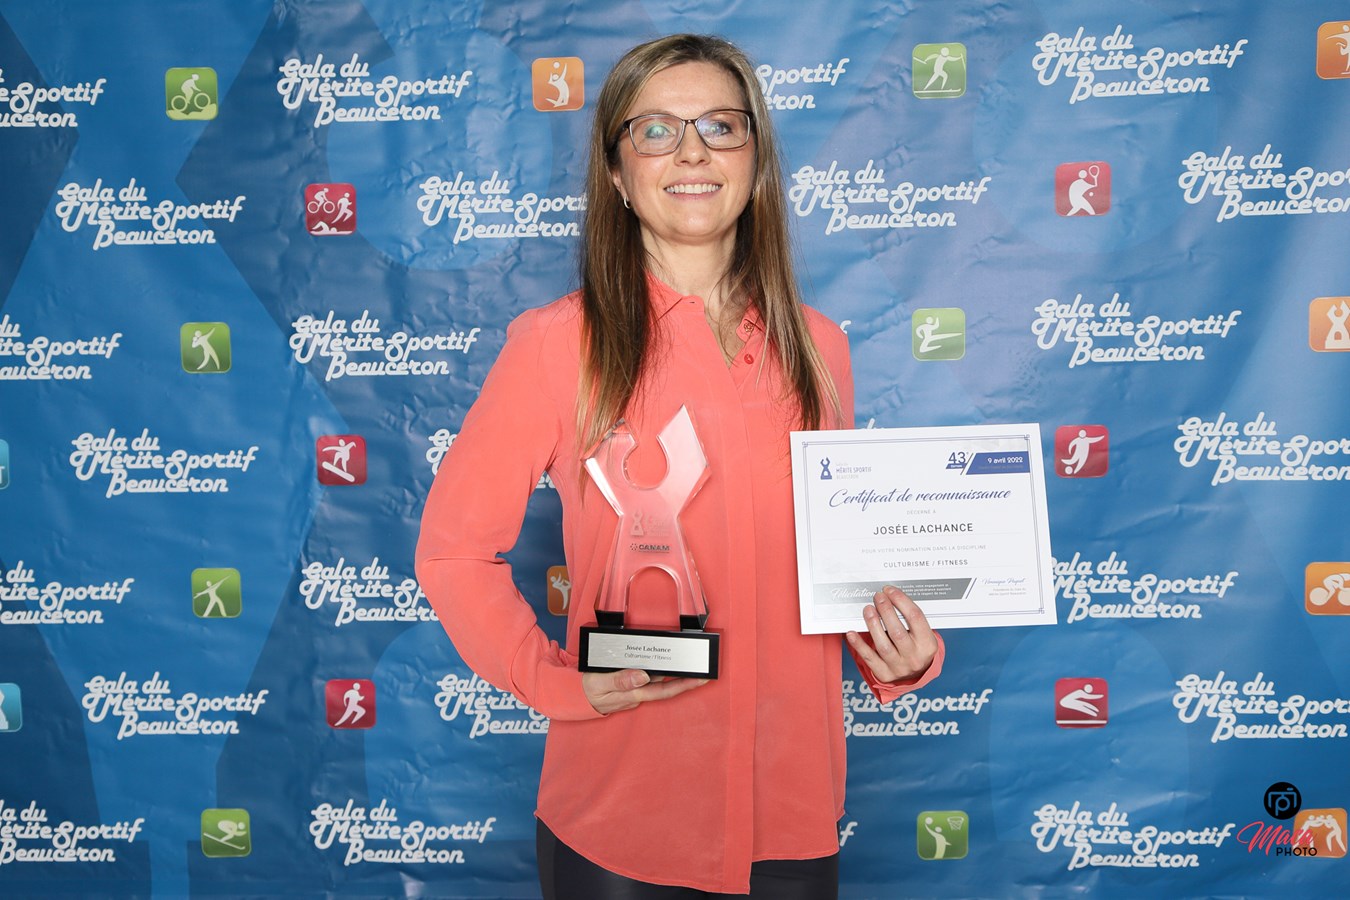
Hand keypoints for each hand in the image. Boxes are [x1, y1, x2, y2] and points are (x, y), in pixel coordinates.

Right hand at [582, 668, 708, 714]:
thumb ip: (620, 680)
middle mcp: (637, 695)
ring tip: (689, 665)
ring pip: (658, 683)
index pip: (663, 690)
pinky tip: (665, 664)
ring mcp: (635, 692)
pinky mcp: (631, 687)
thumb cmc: (587, 690)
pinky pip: (649, 680)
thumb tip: (643, 676)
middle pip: (666, 687)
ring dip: (674, 676)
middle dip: (686, 681)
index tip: (700, 679)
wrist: (575, 698)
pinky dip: (659, 673)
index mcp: (633, 695)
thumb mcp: (598, 683)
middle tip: (704, 671)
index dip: (684, 685)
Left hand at [846, 586, 938, 684]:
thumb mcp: (922, 635)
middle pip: (897, 631)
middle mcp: (914, 657)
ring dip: (873, 624)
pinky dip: (859, 645)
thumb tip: (890, 597)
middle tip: (878, 597)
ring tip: (868, 610)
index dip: (901, 600)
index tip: (890, 591)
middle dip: (885, 610)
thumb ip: (910, 618)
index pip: (915, 618)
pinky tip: (852, 633)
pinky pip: (869, 658)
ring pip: (883, 645)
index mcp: (927, 645)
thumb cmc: (916, 648)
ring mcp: (899, 667)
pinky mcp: (884, 674)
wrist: (915, 675)